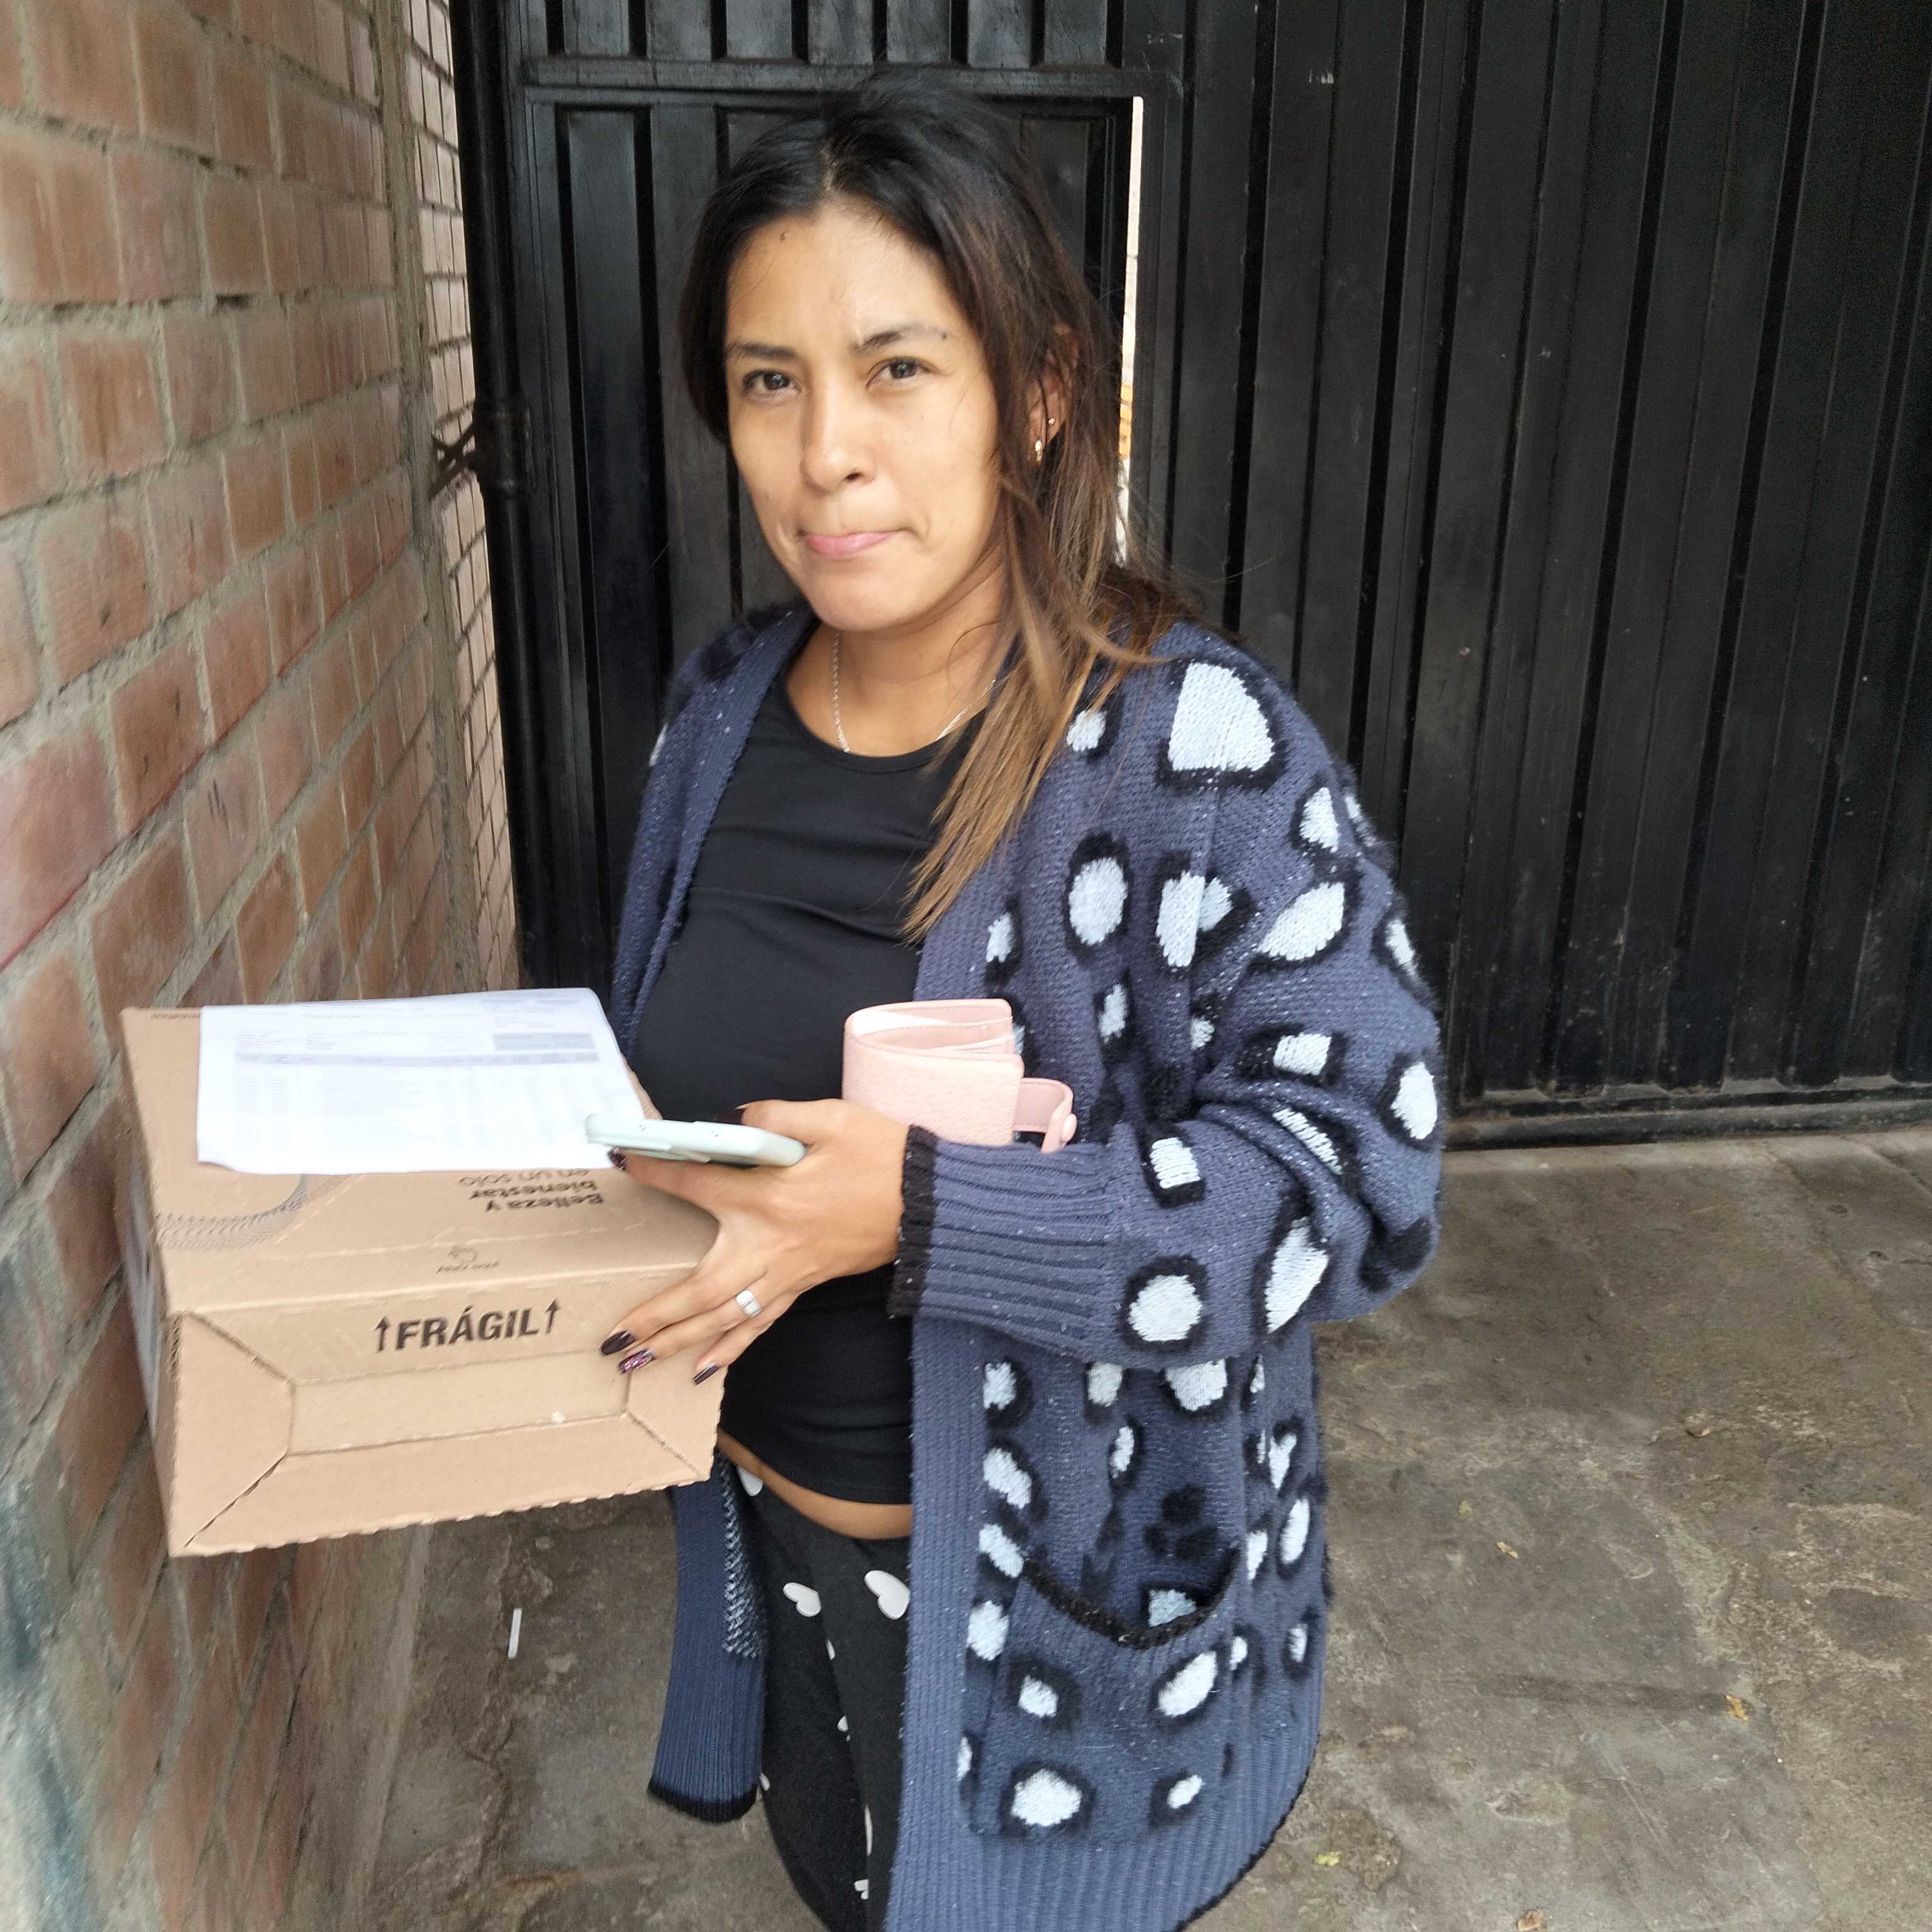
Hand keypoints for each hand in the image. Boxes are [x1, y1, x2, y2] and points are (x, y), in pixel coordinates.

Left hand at [601, 1099, 909, 1378]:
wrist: (930, 1202)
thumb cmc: (882, 1156)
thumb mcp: (829, 1118)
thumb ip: (773, 1116)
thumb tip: (731, 1121)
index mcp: (767, 1197)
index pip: (695, 1183)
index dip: (655, 1171)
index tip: (621, 1160)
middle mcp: (768, 1245)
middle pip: (697, 1290)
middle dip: (651, 1316)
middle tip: (609, 1339)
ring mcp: (787, 1273)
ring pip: (723, 1318)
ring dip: (677, 1343)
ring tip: (636, 1362)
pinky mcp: (805, 1285)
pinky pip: (761, 1324)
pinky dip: (731, 1348)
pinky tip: (705, 1369)